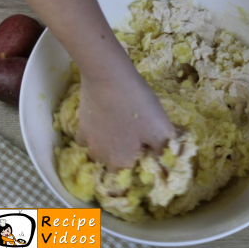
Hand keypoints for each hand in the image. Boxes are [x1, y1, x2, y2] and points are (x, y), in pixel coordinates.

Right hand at [76, 55, 174, 172]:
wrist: (108, 76)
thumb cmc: (139, 106)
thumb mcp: (162, 130)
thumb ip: (166, 150)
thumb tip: (167, 162)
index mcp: (121, 162)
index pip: (135, 171)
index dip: (144, 159)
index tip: (150, 145)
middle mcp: (102, 158)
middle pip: (117, 162)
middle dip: (128, 153)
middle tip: (139, 134)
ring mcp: (88, 142)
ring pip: (102, 150)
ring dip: (112, 144)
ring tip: (124, 127)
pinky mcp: (81, 126)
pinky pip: (90, 137)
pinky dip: (98, 133)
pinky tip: (107, 120)